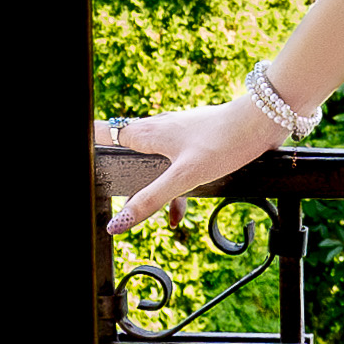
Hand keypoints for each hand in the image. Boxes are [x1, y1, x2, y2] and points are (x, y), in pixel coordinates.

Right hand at [93, 97, 286, 238]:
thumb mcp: (184, 176)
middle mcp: (160, 129)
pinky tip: (181, 213)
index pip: (106, 134)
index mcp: (148, 132)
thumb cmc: (223, 141)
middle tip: (116, 202)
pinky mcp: (198, 141)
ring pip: (155, 165)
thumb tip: (118, 222)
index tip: (82, 162)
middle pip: (129, 154)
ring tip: (159, 219)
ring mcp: (180, 134)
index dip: (89, 144)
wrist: (262, 122)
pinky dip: (175, 189)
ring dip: (153, 190)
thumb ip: (151, 199)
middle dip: (124, 180)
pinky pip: (176, 168)